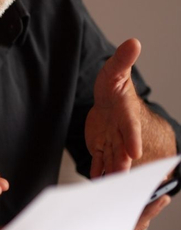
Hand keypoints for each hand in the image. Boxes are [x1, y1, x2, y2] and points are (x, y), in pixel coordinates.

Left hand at [85, 38, 143, 176]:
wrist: (109, 99)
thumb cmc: (114, 86)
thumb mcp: (115, 70)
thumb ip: (123, 60)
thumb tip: (133, 42)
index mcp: (126, 115)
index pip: (131, 127)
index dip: (132, 138)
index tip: (135, 151)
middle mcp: (121, 132)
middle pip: (123, 150)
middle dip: (123, 164)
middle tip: (122, 177)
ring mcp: (112, 141)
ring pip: (111, 160)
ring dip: (111, 173)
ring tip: (108, 188)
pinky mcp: (101, 147)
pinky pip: (99, 162)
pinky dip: (97, 173)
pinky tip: (95, 185)